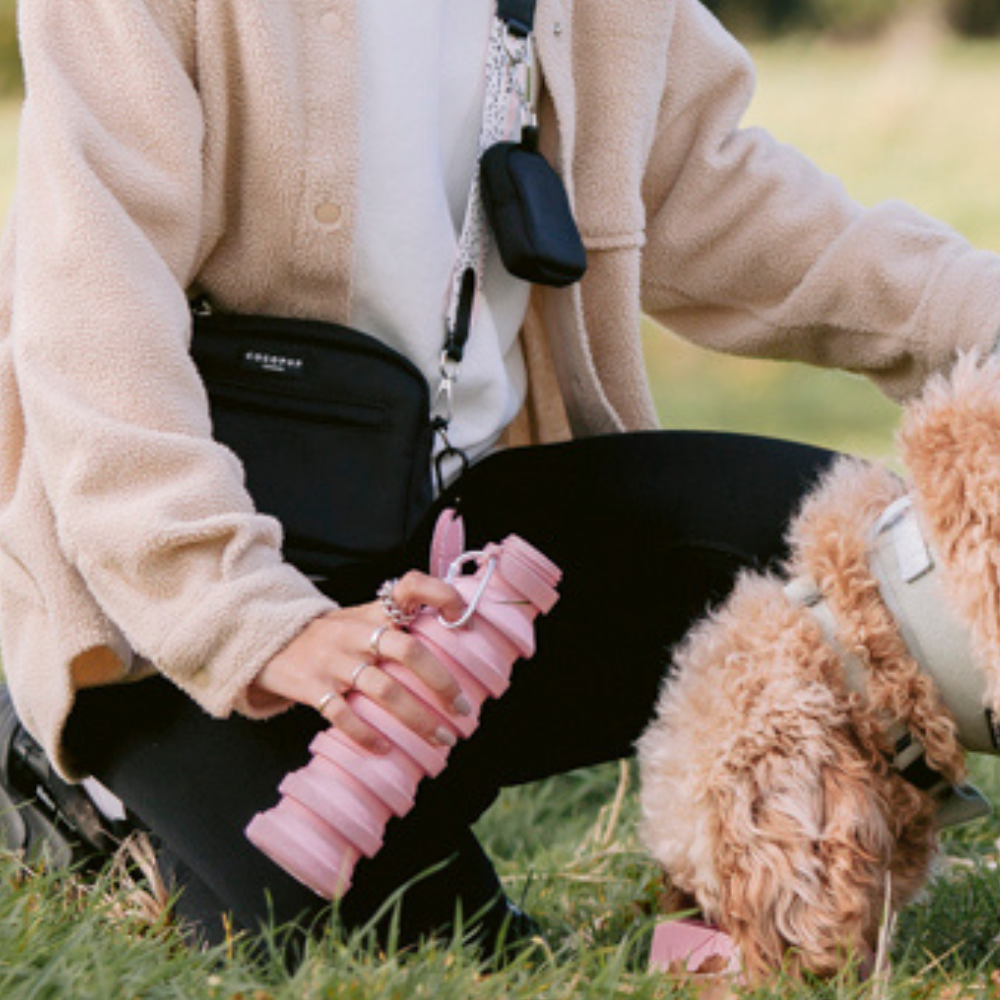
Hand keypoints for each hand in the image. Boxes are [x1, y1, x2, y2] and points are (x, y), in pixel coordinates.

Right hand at [253, 571, 472, 752]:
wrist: (269, 641)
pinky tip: (385, 749)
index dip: (440, 595)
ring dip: (417, 719)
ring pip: (384, 691)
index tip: (464, 617)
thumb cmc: (331, 635)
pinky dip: (366, 734)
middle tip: (462, 709)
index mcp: (374, 612)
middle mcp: (358, 633)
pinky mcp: (313, 687)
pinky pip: (344, 715)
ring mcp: (335, 660)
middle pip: (408, 651)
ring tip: (440, 738)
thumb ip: (397, 622)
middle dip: (441, 683)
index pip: (410, 587)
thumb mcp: (362, 617)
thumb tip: (453, 635)